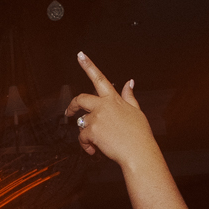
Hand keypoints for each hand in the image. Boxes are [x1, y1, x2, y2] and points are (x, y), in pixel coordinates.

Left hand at [67, 52, 155, 169]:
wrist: (139, 153)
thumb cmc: (140, 134)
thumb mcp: (137, 111)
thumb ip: (129, 96)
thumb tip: (129, 82)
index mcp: (114, 99)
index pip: (99, 78)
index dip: (88, 65)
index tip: (80, 55)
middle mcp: (103, 106)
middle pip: (81, 99)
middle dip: (72, 106)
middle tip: (69, 112)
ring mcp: (97, 118)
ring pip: (82, 124)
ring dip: (86, 135)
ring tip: (95, 144)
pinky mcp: (92, 131)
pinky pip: (82, 137)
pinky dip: (86, 145)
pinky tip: (94, 150)